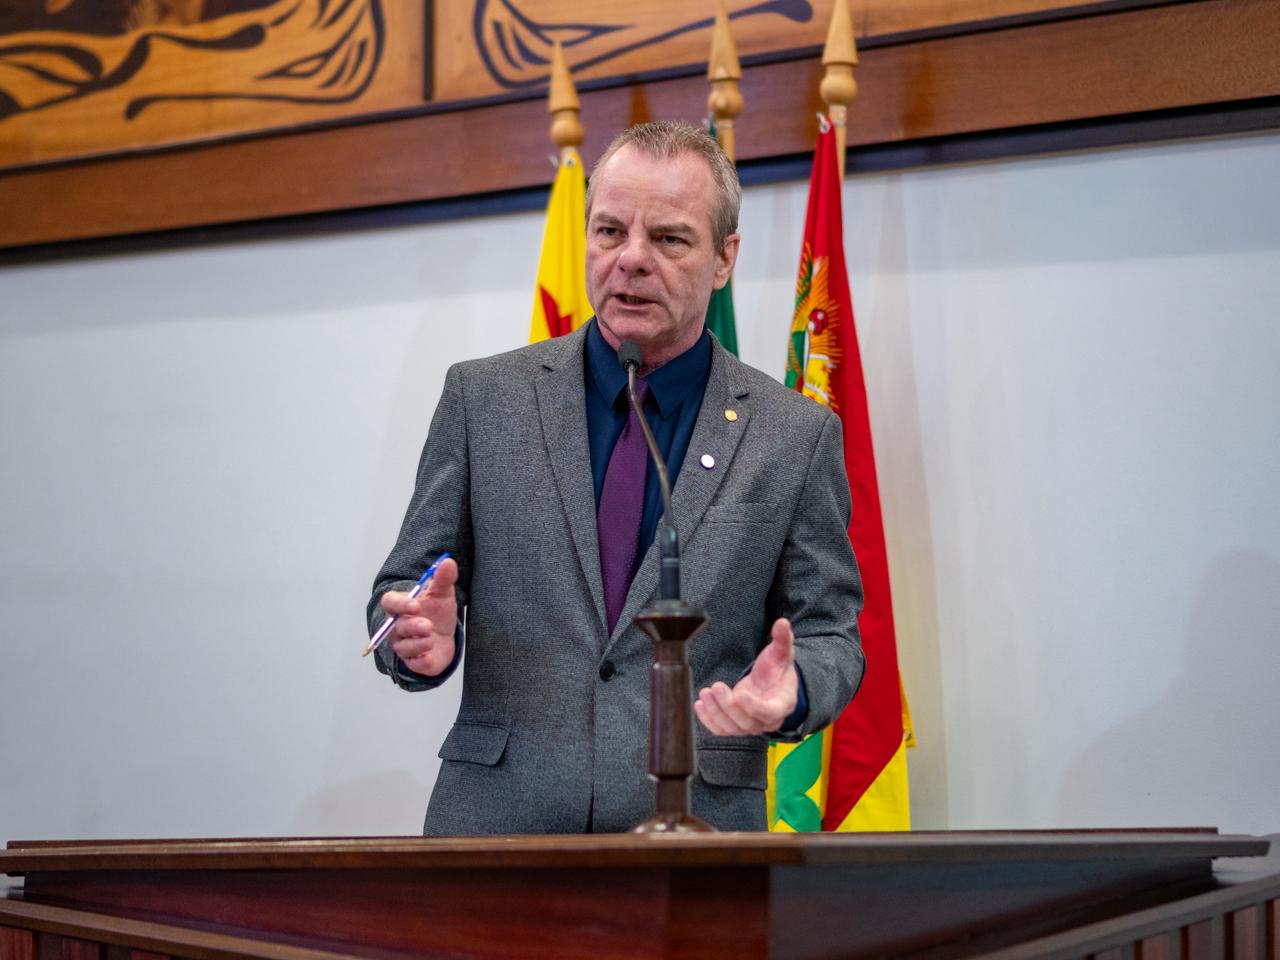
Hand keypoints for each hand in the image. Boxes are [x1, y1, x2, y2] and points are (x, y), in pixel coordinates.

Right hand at [382, 557, 458, 676]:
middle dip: (411, 626)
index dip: (400, 604)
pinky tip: (428, 657)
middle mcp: (398, 627)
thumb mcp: (442, 594)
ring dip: (416, 644)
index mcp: (401, 606)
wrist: (445, 635)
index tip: (416, 604)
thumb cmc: (437, 611)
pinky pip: (413, 664)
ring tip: (430, 640)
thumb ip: (443, 579)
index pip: (390, 603)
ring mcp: (405, 645)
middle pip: (397, 627)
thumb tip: (448, 561)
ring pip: (403, 647)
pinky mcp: (415, 661)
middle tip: (427, 625)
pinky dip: (420, 662)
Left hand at [694, 618, 798, 735]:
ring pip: (732, 728)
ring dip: (716, 712)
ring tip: (705, 693)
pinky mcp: (735, 726)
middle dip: (728, 706)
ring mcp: (750, 726)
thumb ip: (783, 639)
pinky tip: (700, 704)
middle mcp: (766, 720)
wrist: (771, 685)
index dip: (755, 707)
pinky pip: (721, 730)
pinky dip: (708, 720)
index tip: (742, 694)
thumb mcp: (781, 653)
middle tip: (716, 686)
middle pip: (747, 721)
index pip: (770, 712)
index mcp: (782, 704)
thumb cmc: (777, 670)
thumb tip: (783, 622)